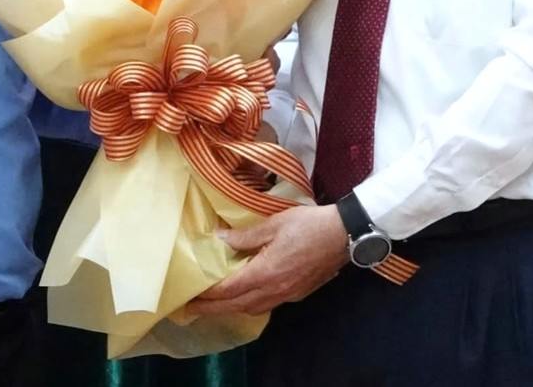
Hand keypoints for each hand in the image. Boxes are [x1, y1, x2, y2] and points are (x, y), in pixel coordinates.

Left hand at [183, 204, 346, 316]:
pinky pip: (267, 305)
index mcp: (265, 273)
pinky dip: (250, 305)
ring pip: (252, 309)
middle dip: (213, 309)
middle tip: (192, 308)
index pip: (228, 290)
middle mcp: (274, 290)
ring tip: (215, 304)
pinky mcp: (297, 293)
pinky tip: (246, 296)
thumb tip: (219, 239)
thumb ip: (245, 235)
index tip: (189, 295)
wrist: (343, 235)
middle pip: (237, 306)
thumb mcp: (273, 223)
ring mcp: (287, 295)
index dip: (207, 294)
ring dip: (231, 309)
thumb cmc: (307, 225)